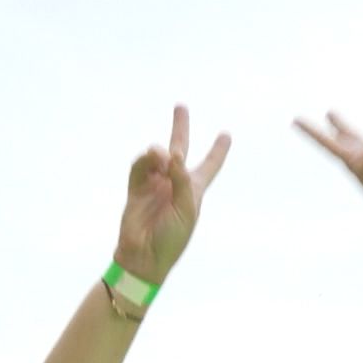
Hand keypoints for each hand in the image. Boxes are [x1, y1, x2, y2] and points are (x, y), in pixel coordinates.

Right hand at [116, 105, 230, 282]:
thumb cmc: (172, 238)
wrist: (144, 256)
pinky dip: (145, 160)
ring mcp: (154, 184)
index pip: (210, 166)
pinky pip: (140, 167)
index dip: (218, 151)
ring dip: (160, 153)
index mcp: (194, 190)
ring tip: (162, 155)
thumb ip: (182, 179)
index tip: (226, 135)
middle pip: (180, 149)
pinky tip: (151, 157)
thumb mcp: (187, 209)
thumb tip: (170, 153)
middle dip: (180, 128)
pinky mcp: (136, 188)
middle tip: (180, 106)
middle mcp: (174, 183)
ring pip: (157, 156)